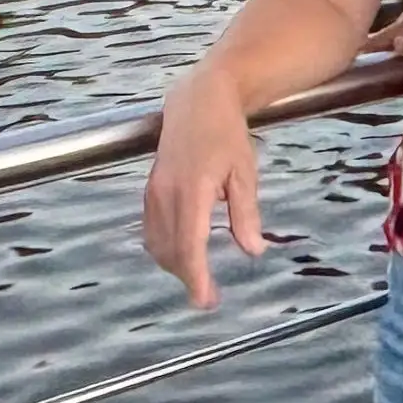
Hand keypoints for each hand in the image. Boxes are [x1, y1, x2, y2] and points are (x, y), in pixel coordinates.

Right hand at [141, 66, 260, 308]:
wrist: (198, 100)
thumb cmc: (226, 134)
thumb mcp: (245, 171)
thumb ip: (246, 212)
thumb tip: (253, 251)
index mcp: (192, 189)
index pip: (189, 245)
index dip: (196, 278)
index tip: (206, 301)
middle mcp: (166, 194)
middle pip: (171, 252)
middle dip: (188, 278)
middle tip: (209, 298)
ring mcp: (153, 192)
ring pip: (158, 244)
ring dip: (175, 266)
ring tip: (199, 278)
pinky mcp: (149, 190)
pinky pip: (152, 231)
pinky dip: (166, 249)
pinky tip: (183, 254)